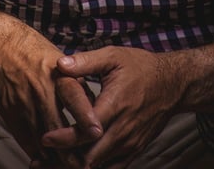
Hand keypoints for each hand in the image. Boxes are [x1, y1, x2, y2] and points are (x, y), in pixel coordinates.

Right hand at [0, 13, 102, 165]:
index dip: (86, 116)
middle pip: (59, 127)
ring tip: (66, 165)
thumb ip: (76, 84)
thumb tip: (94, 106)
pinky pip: (26, 140)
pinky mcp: (10, 113)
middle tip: (84, 164)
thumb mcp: (60, 61)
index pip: (75, 97)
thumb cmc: (34, 52)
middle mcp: (42, 90)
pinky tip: (46, 158)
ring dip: (55, 156)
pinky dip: (37, 153)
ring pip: (42, 139)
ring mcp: (24, 103)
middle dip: (72, 149)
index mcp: (59, 74)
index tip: (98, 132)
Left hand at [42, 46, 179, 168]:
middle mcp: (123, 130)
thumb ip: (86, 61)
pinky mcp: (134, 150)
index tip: (45, 138)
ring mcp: (130, 143)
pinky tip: (78, 161)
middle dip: (65, 159)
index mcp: (115, 105)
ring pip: (99, 166)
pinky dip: (94, 167)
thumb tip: (60, 64)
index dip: (64, 139)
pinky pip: (112, 168)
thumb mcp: (113, 56)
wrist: (172, 83)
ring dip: (77, 164)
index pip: (86, 132)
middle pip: (90, 157)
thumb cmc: (141, 67)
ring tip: (53, 162)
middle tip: (41, 156)